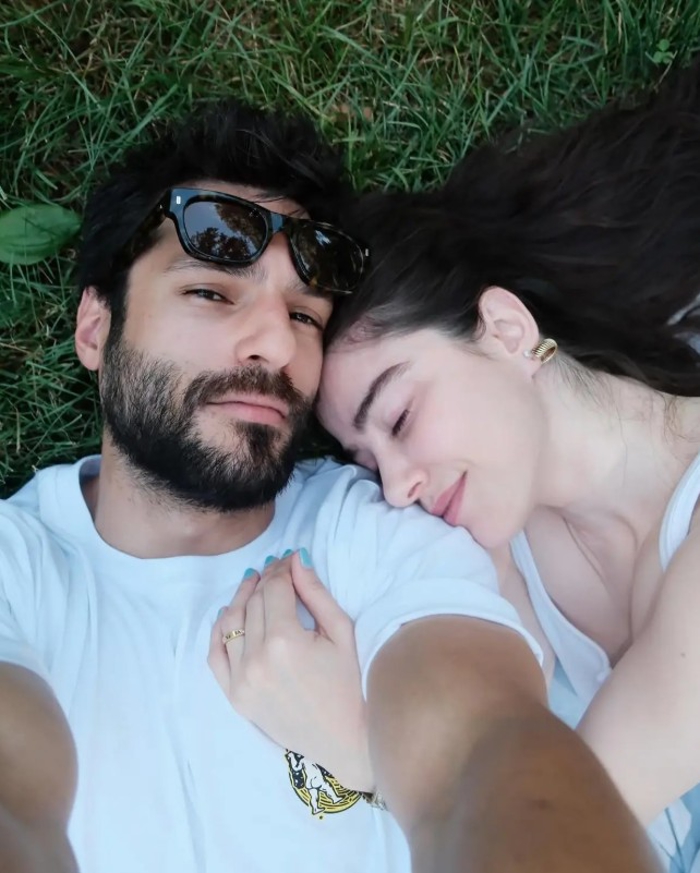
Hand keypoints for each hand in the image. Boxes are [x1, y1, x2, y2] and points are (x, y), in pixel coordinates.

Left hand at [208, 549, 373, 791]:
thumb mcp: (341, 631)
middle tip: (276, 569)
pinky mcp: (234, 696)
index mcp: (285, 642)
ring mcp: (241, 681)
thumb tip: (296, 558)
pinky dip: (219, 630)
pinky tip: (230, 613)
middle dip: (265, 580)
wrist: (343, 738)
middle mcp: (257, 660)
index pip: (274, 589)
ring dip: (241, 597)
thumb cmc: (349, 682)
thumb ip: (315, 592)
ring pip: (230, 623)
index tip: (289, 559)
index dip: (281, 568)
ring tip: (252, 583)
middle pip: (253, 602)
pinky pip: (215, 655)